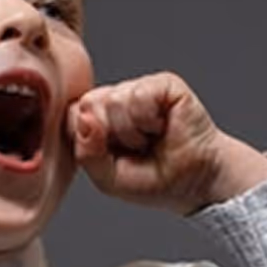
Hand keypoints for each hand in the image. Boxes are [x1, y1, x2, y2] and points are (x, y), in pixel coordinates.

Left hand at [66, 72, 266, 214]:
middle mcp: (115, 101)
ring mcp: (138, 90)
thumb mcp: (107, 178)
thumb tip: (83, 118)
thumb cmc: (154, 181)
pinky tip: (161, 127)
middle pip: (88, 104)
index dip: (86, 138)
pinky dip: (148, 119)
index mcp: (97, 121)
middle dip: (109, 136)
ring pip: (113, 100)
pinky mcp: (162, 84)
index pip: (71, 115)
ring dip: (132, 131)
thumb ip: (86, 153)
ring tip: (150, 140)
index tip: (110, 156)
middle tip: (134, 149)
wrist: (195, 182)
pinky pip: (139, 94)